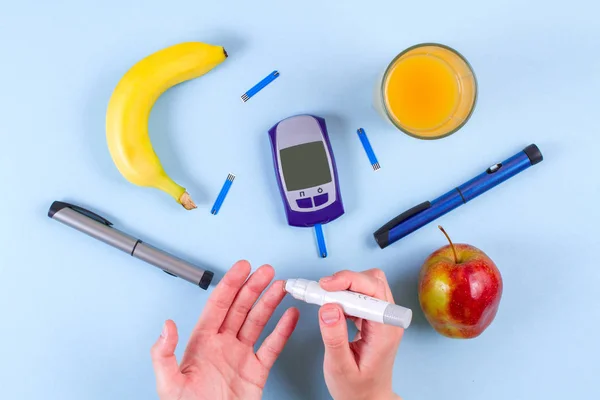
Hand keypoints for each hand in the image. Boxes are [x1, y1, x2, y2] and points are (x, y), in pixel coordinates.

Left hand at [151, 260, 299, 399]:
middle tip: (266, 271)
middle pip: (240, 308)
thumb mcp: (168, 384)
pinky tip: (290, 315)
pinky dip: (283, 330)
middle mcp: (223, 345)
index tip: (241, 268)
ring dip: (269, 303)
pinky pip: (273, 346)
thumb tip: (166, 326)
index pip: (218, 306)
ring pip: (257, 322)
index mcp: (202, 343)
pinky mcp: (257, 371)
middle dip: (254, 287)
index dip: (230, 284)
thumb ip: (164, 354)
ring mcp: (241, 356)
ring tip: (281, 286)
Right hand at [318, 269, 403, 399]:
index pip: (373, 290)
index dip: (348, 281)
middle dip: (345, 280)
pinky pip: (361, 295)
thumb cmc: (356, 390)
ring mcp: (382, 318)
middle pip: (373, 281)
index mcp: (385, 330)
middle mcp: (388, 320)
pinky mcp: (374, 318)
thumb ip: (334, 337)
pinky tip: (330, 304)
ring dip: (343, 286)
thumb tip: (328, 307)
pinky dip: (343, 294)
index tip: (324, 286)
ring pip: (367, 284)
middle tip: (320, 290)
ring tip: (322, 297)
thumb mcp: (340, 367)